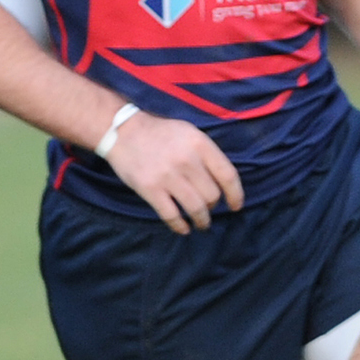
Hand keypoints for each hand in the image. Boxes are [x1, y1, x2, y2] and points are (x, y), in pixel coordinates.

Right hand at [99, 110, 244, 233]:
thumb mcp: (190, 133)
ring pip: (196, 208)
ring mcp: (168, 176)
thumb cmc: (161, 134)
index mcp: (200, 144)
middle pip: (212, 195)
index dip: (235, 195)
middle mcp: (187, 160)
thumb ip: (207, 154)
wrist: (122, 131)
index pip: (228, 175)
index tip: (236, 206)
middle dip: (213, 206)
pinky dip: (180, 226)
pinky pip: (171, 215)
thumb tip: (224, 182)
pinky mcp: (150, 189)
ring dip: (202, 221)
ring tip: (201, 224)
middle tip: (208, 209)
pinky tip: (183, 228)